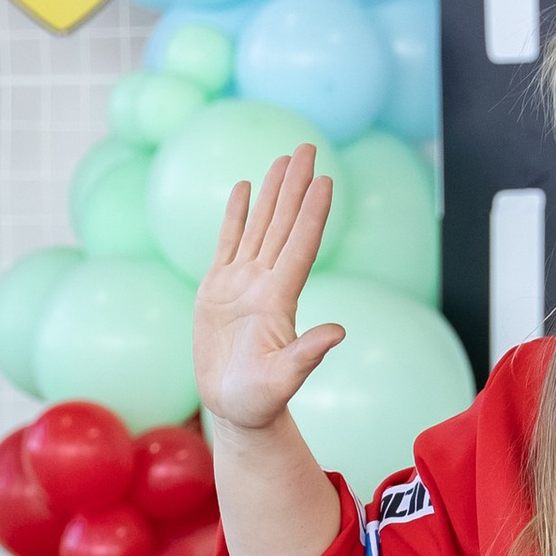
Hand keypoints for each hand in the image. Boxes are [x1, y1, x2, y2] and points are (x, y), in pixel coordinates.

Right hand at [192, 144, 343, 434]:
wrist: (233, 408)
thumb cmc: (258, 400)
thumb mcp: (282, 380)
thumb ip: (306, 356)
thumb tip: (338, 333)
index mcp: (279, 300)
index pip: (300, 245)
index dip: (312, 213)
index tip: (326, 180)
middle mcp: (264, 284)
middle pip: (284, 224)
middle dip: (296, 186)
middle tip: (309, 147)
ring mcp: (241, 284)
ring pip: (260, 226)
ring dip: (273, 193)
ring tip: (283, 159)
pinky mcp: (216, 290)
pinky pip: (228, 242)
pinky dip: (236, 216)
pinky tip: (244, 188)